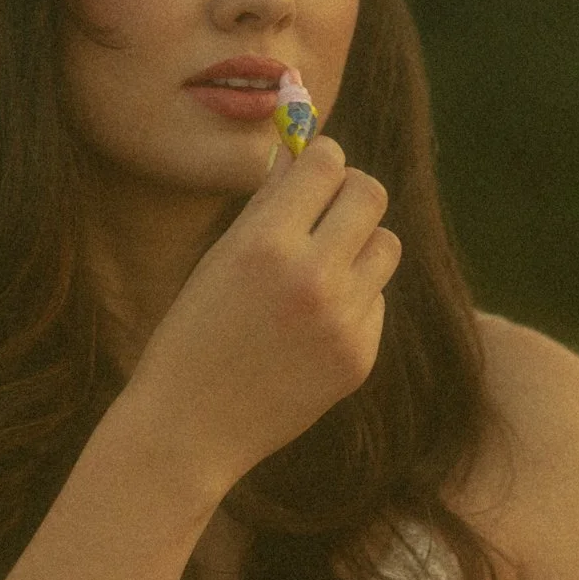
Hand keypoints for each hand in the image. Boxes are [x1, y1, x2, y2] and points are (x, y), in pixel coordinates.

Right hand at [122, 136, 401, 494]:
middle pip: (372, 195)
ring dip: (360, 246)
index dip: (321, 161)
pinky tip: (312, 327)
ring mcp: (342, 321)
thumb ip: (268, 204)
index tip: (312, 174)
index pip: (327, 162)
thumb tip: (304, 152)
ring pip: (387, 246)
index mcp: (265, 243)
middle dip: (351, 194)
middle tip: (327, 212)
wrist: (191, 427)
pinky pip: (376, 301)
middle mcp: (311, 277)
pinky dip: (353, 301)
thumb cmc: (194, 334)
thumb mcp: (220, 259)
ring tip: (321, 269)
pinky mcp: (360, 357)